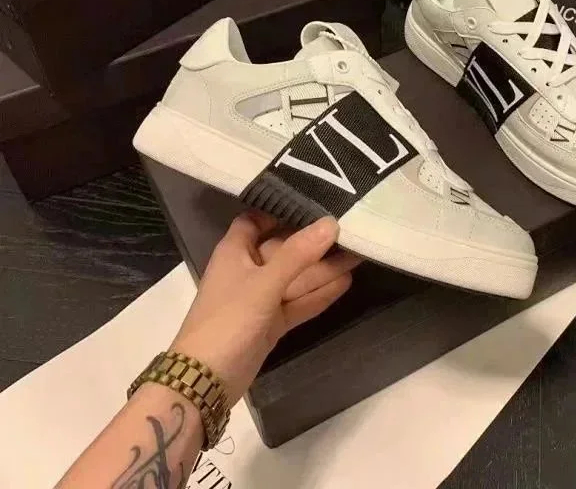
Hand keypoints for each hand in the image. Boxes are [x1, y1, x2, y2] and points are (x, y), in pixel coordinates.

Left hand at [170, 212, 359, 402]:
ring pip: (296, 278)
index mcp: (235, 251)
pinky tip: (346, 282)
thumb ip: (298, 254)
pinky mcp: (270, 323)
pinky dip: (319, 294)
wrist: (205, 383)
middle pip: (285, 250)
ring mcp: (260, 299)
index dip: (281, 211)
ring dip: (324, 269)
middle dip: (316, 244)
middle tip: (354, 233)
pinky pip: (298, 302)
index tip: (314, 203)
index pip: (257, 220)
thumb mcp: (264, 283)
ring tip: (360, 255)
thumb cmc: (228, 321)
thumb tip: (332, 223)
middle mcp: (248, 270)